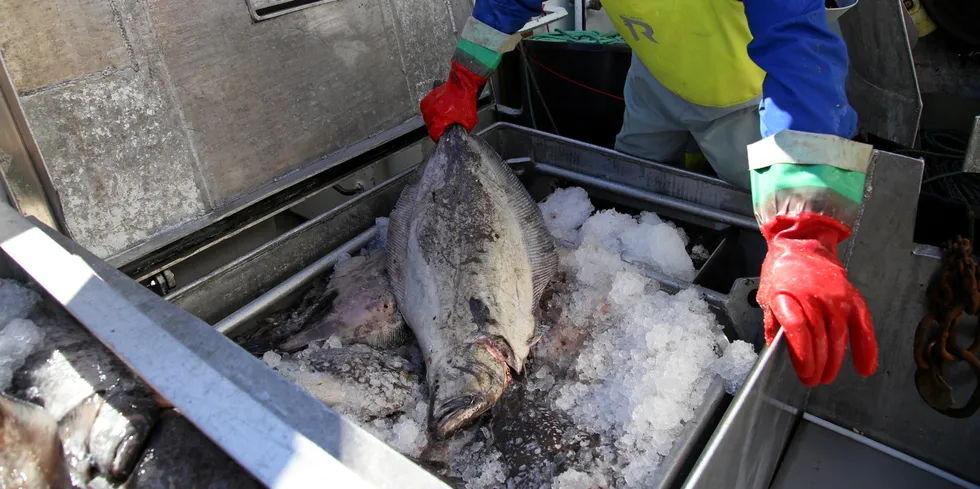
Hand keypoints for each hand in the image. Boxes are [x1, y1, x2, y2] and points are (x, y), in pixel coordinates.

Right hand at [420, 61, 484, 140]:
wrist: (463, 84)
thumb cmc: (466, 101)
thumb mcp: (468, 121)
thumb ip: (461, 130)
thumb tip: (457, 134)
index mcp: (440, 119)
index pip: (433, 133)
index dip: (437, 137)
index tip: (440, 136)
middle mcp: (432, 112)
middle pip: (429, 125)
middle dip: (435, 127)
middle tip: (442, 127)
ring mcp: (429, 104)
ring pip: (426, 116)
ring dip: (431, 119)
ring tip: (439, 118)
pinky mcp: (429, 97)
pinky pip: (425, 107)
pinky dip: (429, 110)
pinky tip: (436, 109)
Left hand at [758, 212, 877, 385]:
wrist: (802, 242)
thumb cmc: (781, 271)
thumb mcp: (766, 295)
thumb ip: (773, 323)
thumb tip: (778, 350)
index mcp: (787, 295)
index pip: (798, 328)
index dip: (803, 354)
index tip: (804, 372)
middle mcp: (813, 295)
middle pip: (819, 336)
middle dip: (818, 364)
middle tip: (814, 380)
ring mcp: (834, 295)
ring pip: (838, 335)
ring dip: (835, 361)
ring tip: (828, 376)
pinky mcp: (851, 296)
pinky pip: (862, 324)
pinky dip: (866, 347)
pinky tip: (865, 366)